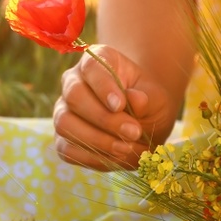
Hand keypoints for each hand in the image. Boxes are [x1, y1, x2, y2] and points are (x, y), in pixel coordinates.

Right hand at [52, 45, 174, 169]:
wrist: (144, 123)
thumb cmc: (149, 104)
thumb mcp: (157, 98)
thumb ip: (146, 99)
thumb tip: (133, 100)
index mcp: (96, 61)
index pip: (91, 67)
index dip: (103, 86)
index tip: (120, 105)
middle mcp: (73, 82)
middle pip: (74, 96)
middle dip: (103, 118)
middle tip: (133, 132)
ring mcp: (64, 110)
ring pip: (65, 123)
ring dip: (96, 140)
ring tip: (125, 148)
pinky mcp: (63, 138)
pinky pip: (66, 149)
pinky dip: (90, 157)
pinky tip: (114, 158)